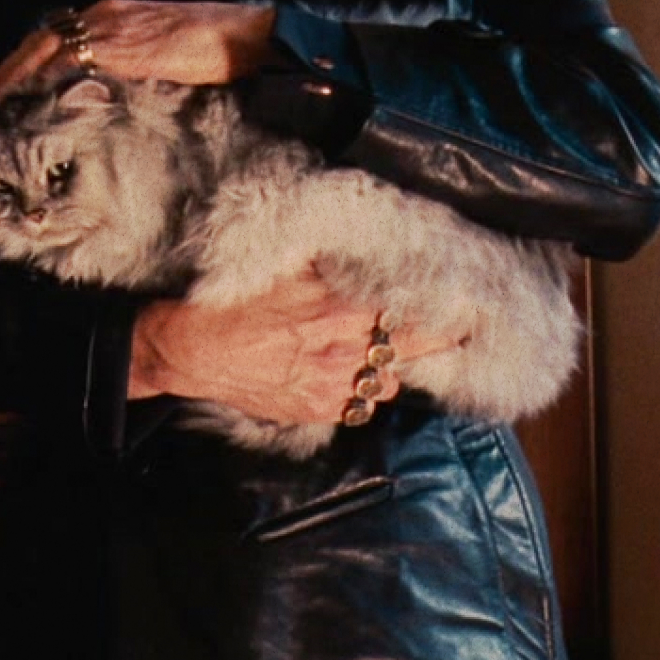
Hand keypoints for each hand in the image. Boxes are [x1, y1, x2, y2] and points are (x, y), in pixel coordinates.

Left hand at [0, 0, 274, 99]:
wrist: (243, 36)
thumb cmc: (213, 51)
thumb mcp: (162, 58)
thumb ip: (131, 70)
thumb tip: (110, 100)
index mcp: (110, 17)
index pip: (54, 39)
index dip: (23, 64)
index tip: (2, 89)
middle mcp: (101, 17)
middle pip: (38, 43)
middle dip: (6, 73)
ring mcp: (109, 29)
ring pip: (45, 52)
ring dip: (14, 81)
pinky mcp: (120, 48)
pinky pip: (72, 66)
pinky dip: (44, 86)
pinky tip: (27, 107)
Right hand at [129, 275, 467, 424]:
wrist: (188, 352)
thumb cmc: (231, 304)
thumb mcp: (282, 271)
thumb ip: (331, 266)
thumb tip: (371, 249)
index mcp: (336, 310)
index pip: (410, 310)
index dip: (444, 307)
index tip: (470, 300)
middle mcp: (341, 351)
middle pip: (413, 348)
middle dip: (442, 338)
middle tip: (466, 328)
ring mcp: (329, 386)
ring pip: (389, 381)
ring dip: (397, 366)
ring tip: (399, 352)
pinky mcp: (314, 410)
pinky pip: (359, 406)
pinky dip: (367, 391)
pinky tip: (360, 378)